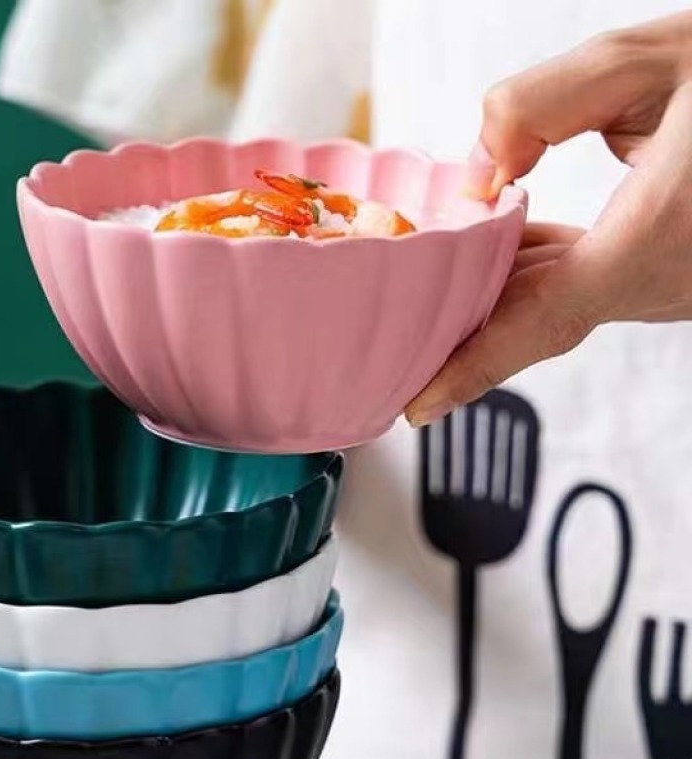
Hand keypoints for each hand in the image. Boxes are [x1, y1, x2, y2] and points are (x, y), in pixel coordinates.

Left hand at [405, 12, 691, 426]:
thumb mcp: (663, 59)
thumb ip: (553, 101)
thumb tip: (485, 164)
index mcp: (656, 241)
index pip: (541, 323)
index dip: (472, 369)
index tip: (415, 408)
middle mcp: (660, 281)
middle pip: (531, 320)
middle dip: (457, 332)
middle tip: (385, 343)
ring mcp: (666, 284)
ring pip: (554, 301)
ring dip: (489, 298)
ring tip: (418, 292)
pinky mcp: (667, 269)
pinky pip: (581, 282)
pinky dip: (531, 271)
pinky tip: (490, 246)